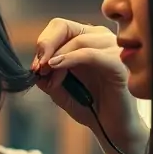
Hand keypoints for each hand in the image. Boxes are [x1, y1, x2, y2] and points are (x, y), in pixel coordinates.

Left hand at [32, 19, 143, 149]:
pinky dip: (70, 59)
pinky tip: (58, 68)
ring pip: (77, 40)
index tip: (36, 65)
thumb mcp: (60, 89)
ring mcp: (111, 48)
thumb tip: (35, 66)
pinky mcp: (117, 63)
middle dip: (46, 47)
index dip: (43, 43)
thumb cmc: (89, 106)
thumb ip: (47, 76)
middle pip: (64, 27)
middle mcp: (100, 38)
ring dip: (58, 59)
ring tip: (51, 78)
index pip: (59, 26)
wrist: (110, 127)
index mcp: (86, 38)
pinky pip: (90, 54)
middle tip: (39, 68)